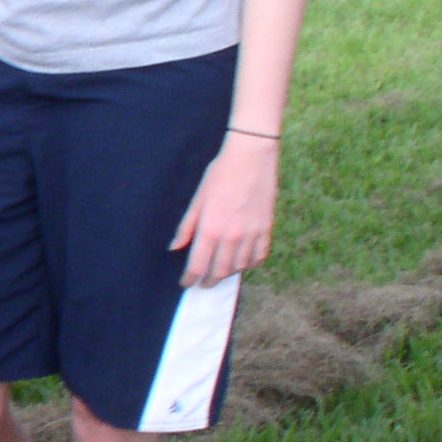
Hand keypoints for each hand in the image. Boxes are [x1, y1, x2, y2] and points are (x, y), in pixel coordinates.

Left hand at [170, 133, 279, 286]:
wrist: (251, 157)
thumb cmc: (219, 174)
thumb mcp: (197, 199)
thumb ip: (186, 227)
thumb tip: (175, 248)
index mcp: (211, 229)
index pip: (198, 266)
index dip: (190, 279)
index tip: (186, 284)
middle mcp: (232, 236)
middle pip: (220, 271)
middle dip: (209, 281)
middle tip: (203, 283)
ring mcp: (252, 234)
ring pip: (240, 267)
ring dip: (229, 274)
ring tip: (220, 272)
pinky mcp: (267, 228)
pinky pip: (260, 256)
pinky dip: (251, 264)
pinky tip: (243, 263)